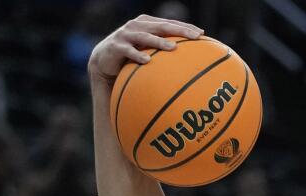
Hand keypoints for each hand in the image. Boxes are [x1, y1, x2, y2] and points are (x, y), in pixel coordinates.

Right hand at [87, 14, 203, 84]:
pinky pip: (128, 51)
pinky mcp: (116, 46)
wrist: (104, 61)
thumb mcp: (148, 50)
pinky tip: (147, 61)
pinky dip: (137, 55)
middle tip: (195, 37)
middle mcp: (137, 25)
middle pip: (161, 26)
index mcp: (147, 23)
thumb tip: (190, 62)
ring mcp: (126, 34)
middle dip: (179, 31)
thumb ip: (163, 50)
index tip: (201, 34)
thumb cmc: (131, 56)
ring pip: (145, 36)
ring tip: (173, 48)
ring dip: (159, 42)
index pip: (170, 23)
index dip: (185, 27)